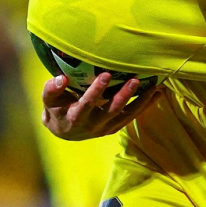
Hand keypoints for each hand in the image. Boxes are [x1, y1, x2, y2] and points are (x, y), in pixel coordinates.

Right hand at [41, 72, 159, 140]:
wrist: (64, 132)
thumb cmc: (56, 109)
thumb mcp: (48, 100)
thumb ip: (51, 89)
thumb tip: (61, 78)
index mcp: (75, 118)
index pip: (87, 104)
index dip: (96, 91)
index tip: (106, 74)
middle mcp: (93, 126)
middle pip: (112, 111)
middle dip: (124, 95)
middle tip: (135, 79)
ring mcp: (106, 128)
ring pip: (126, 115)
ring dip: (141, 101)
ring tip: (153, 86)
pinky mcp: (115, 127)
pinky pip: (132, 116)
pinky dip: (145, 106)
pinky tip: (157, 93)